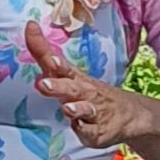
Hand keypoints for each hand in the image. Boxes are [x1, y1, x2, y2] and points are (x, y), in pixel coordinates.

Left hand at [24, 20, 151, 149]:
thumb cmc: (91, 93)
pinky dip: (85, 130)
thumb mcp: (68, 73)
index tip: (31, 30)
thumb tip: (29, 28)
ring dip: (75, 108)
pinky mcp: (98, 131)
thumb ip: (45, 56)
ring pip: (84, 109)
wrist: (130, 115)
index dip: (41, 48)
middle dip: (58, 86)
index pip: (55, 61)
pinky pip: (91, 131)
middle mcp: (84, 92)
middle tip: (44, 84)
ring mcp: (93, 111)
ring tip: (67, 108)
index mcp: (74, 78)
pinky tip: (80, 126)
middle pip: (70, 87)